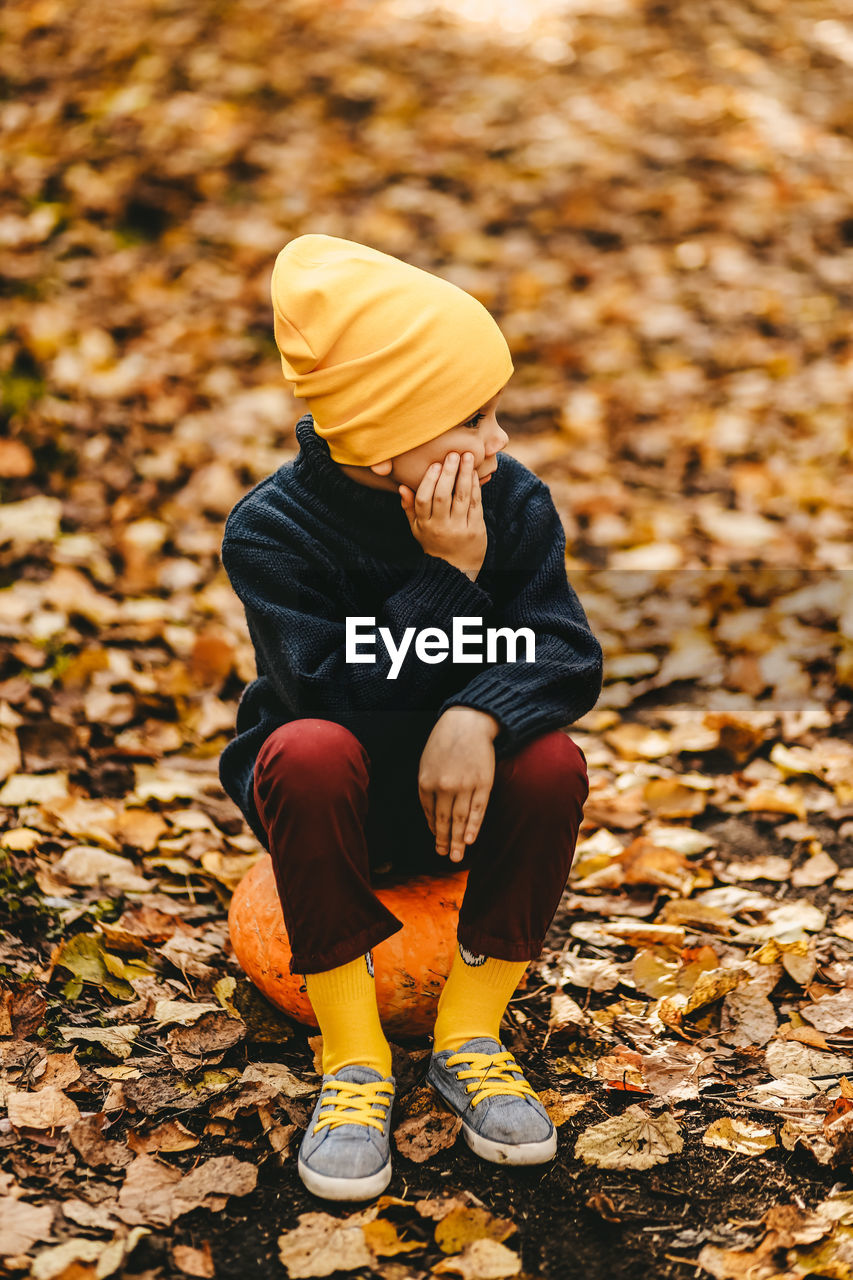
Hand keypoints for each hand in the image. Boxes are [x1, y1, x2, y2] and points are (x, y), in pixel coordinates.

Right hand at [399, 452, 486, 577]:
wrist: (456, 569)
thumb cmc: (434, 542)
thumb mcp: (417, 529)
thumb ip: (409, 508)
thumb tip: (402, 487)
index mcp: (424, 525)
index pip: (423, 500)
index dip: (429, 481)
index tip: (435, 464)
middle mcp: (441, 527)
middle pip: (443, 496)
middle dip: (448, 473)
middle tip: (453, 454)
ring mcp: (459, 528)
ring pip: (462, 497)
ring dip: (464, 475)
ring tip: (466, 457)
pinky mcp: (475, 529)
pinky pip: (476, 504)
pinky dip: (475, 487)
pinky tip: (473, 473)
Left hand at [418, 707, 497, 860]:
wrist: (468, 723)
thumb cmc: (445, 742)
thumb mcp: (427, 762)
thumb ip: (427, 786)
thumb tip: (431, 814)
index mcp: (426, 781)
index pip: (429, 812)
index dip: (434, 828)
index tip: (438, 839)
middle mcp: (444, 786)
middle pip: (444, 820)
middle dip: (444, 841)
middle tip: (444, 856)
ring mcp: (464, 786)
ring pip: (461, 820)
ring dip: (458, 840)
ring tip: (456, 857)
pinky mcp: (483, 783)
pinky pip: (478, 810)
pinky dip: (474, 827)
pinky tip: (471, 840)